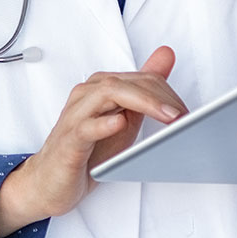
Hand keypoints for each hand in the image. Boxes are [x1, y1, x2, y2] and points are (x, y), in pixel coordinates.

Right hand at [0, 46, 185, 236]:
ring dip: (142, 102)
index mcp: (102, 87)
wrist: (49, 182)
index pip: (140, 79)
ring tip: (166, 116)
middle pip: (127, 83)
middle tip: (183, 115)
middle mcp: (88, 94)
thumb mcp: (124, 118)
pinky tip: (120, 123)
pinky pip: (86, 127)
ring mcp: (76, 115)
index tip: (187, 112)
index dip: (168, 93)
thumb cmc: (87, 150)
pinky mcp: (69, 140)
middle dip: (159, 97)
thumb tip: (167, 55)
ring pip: (108, 94)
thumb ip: (144, 90)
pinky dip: (104, 123)